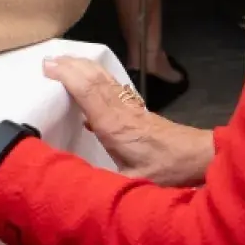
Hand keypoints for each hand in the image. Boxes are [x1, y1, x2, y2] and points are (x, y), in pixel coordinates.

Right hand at [45, 56, 213, 187]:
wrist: (196, 156)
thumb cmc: (166, 170)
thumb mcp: (132, 183)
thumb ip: (104, 182)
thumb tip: (75, 185)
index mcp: (113, 126)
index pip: (87, 91)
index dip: (66, 76)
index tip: (47, 67)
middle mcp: (119, 110)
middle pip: (92, 78)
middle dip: (69, 65)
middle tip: (48, 58)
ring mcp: (128, 106)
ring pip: (102, 78)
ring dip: (82, 66)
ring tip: (63, 60)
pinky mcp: (136, 108)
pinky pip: (112, 85)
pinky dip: (96, 76)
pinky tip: (88, 79)